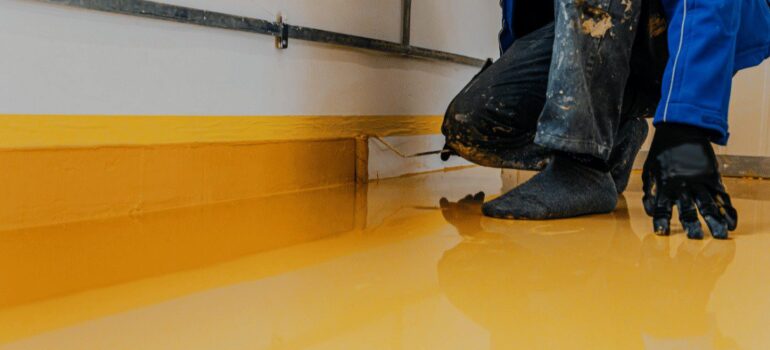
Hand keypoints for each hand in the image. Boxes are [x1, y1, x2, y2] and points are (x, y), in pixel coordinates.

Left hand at [642, 124, 736, 238]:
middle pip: (687, 208)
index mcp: (664, 184)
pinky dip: (728, 210)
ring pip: (708, 204)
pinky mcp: (712, 176)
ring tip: (719, 236)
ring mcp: (699, 180)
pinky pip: (722, 196)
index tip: (661, 234)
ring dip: (714, 221)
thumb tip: (650, 211)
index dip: (661, 221)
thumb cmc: (661, 153)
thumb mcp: (649, 170)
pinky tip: (731, 223)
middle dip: (691, 225)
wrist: (681, 129)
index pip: (661, 207)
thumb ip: (649, 191)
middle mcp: (682, 184)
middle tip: (695, 239)